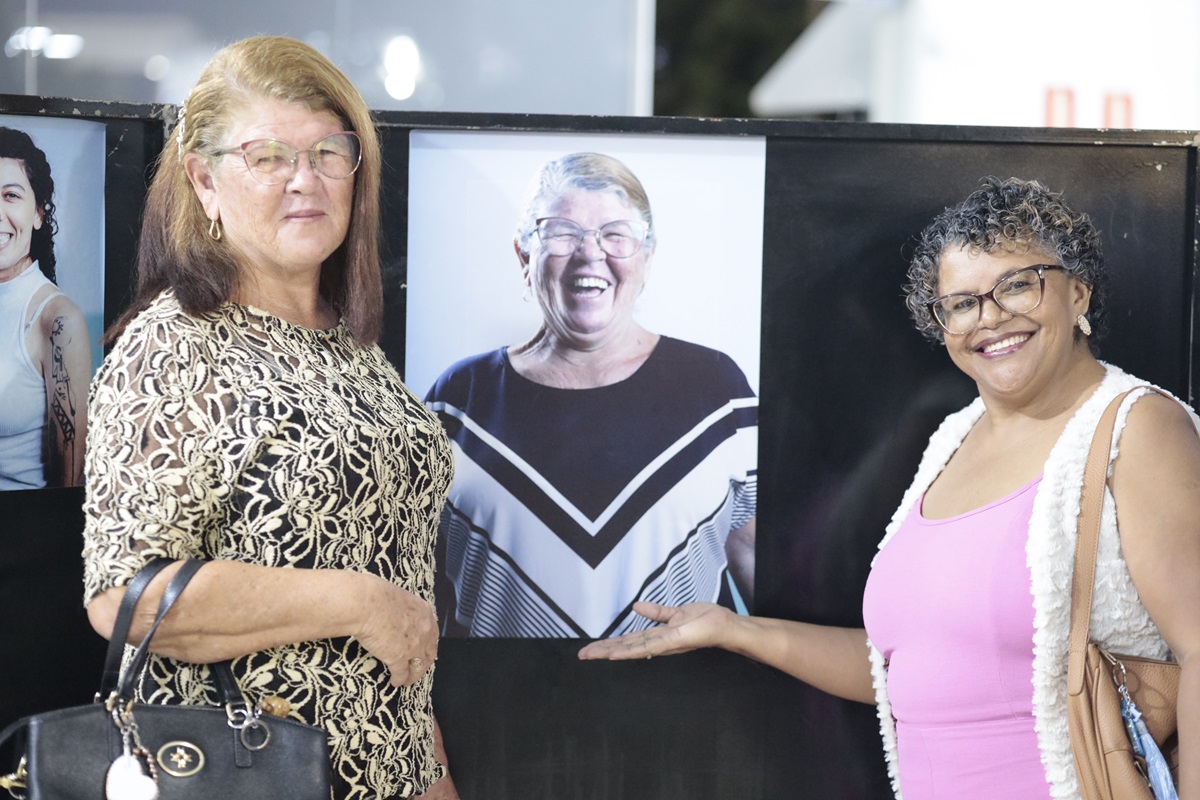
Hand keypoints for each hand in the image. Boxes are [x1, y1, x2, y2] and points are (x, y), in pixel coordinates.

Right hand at [355, 577, 438, 686]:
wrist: (366, 603)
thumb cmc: (376, 595)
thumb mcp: (398, 597)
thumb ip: (402, 609)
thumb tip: (395, 614)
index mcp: (424, 612)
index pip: (432, 633)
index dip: (428, 644)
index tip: (424, 650)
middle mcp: (424, 630)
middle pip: (429, 652)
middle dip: (424, 662)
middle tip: (419, 668)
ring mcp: (413, 646)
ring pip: (419, 666)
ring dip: (414, 675)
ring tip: (408, 680)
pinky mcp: (399, 658)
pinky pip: (402, 673)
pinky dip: (399, 680)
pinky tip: (396, 682)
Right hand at [576, 601, 732, 660]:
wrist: (725, 625)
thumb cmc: (706, 620)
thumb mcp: (675, 612)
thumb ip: (656, 612)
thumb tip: (636, 607)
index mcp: (657, 636)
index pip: (628, 640)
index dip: (609, 644)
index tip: (590, 648)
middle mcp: (658, 643)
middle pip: (625, 647)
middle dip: (602, 651)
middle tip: (581, 655)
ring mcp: (664, 644)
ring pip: (632, 649)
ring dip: (610, 652)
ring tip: (591, 655)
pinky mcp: (672, 641)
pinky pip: (648, 647)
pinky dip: (630, 651)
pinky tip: (615, 655)